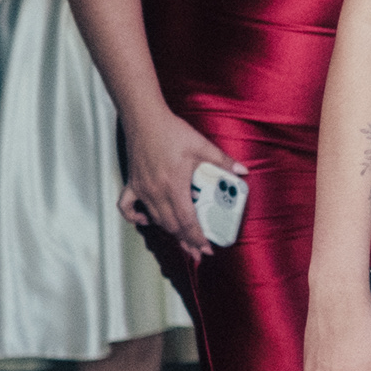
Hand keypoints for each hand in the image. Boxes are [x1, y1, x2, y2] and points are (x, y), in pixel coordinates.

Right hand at [120, 112, 245, 254]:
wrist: (144, 119)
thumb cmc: (172, 131)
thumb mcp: (201, 146)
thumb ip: (223, 161)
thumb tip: (243, 171)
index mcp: (174, 186)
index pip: (186, 221)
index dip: (197, 238)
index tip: (206, 249)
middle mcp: (156, 193)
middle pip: (171, 226)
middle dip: (186, 241)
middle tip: (198, 252)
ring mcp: (142, 190)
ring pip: (155, 220)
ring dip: (169, 232)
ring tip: (182, 241)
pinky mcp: (132, 184)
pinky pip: (128, 208)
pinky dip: (136, 218)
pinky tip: (146, 220)